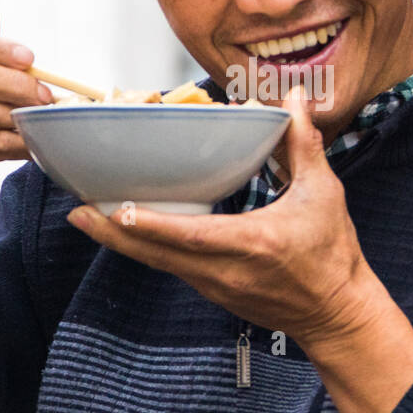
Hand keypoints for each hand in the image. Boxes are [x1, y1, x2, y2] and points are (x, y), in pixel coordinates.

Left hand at [66, 85, 381, 347]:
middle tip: (76, 210)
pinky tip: (124, 232)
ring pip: (157, 263)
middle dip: (111, 233)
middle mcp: (225, 271)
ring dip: (120, 242)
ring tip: (86, 217)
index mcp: (252, 245)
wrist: (336, 313)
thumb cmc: (332, 255)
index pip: (189, 236)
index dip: (148, 224)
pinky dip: (143, 249)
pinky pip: (170, 268)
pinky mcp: (213, 291)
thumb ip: (303, 144)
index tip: (112, 208)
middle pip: (156, 254)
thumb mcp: (324, 194)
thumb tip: (293, 99)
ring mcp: (216, 286)